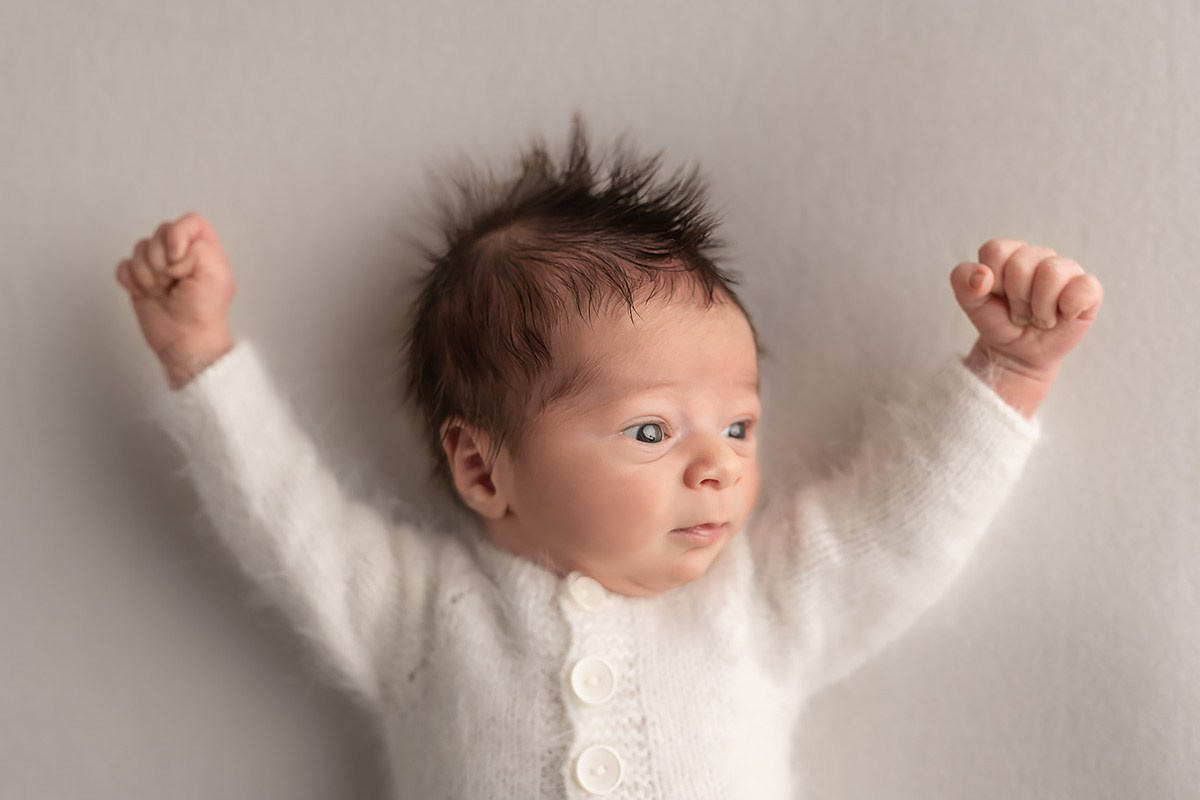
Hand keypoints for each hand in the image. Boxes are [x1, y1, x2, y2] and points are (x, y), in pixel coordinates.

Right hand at [115, 212, 236, 387]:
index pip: (189, 222)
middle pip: (159, 232)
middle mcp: (180, 251)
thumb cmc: (204, 311)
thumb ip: (199, 248)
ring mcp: (157, 264)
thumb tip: (173, 247)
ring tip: (163, 291)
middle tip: (174, 282)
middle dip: (162, 260)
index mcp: (204, 247)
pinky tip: (147, 295)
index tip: (179, 260)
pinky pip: (123, 266)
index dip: (178, 236)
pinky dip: (132, 282)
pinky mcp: (138, 278)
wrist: (184, 340)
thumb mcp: (216, 276)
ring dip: (149, 274)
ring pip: (139, 248)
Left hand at [951, 239, 1102, 383]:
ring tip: (1038, 317)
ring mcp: (1066, 269)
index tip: (996, 297)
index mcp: (1009, 253)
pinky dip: (1068, 308)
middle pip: (1022, 264)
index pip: (996, 251)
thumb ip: (963, 282)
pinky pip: (1084, 287)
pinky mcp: (1088, 288)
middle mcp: (1038, 255)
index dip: (992, 281)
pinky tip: (1062, 316)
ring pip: (1051, 272)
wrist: (1018, 352)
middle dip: (1015, 298)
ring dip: (1039, 307)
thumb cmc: (998, 321)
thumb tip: (982, 275)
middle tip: (1018, 313)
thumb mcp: (971, 303)